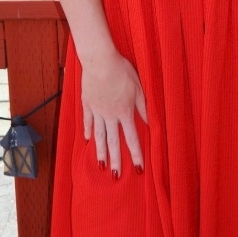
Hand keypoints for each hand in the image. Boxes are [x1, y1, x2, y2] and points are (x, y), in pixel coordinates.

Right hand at [80, 47, 147, 176]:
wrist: (99, 60)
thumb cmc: (121, 70)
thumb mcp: (138, 87)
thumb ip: (143, 106)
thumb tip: (150, 122)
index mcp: (124, 112)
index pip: (132, 138)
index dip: (136, 154)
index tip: (138, 168)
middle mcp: (110, 115)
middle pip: (114, 142)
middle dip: (116, 160)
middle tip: (116, 175)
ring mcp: (97, 110)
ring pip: (99, 135)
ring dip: (101, 152)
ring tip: (101, 165)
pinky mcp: (87, 103)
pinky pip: (88, 120)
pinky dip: (88, 131)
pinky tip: (88, 140)